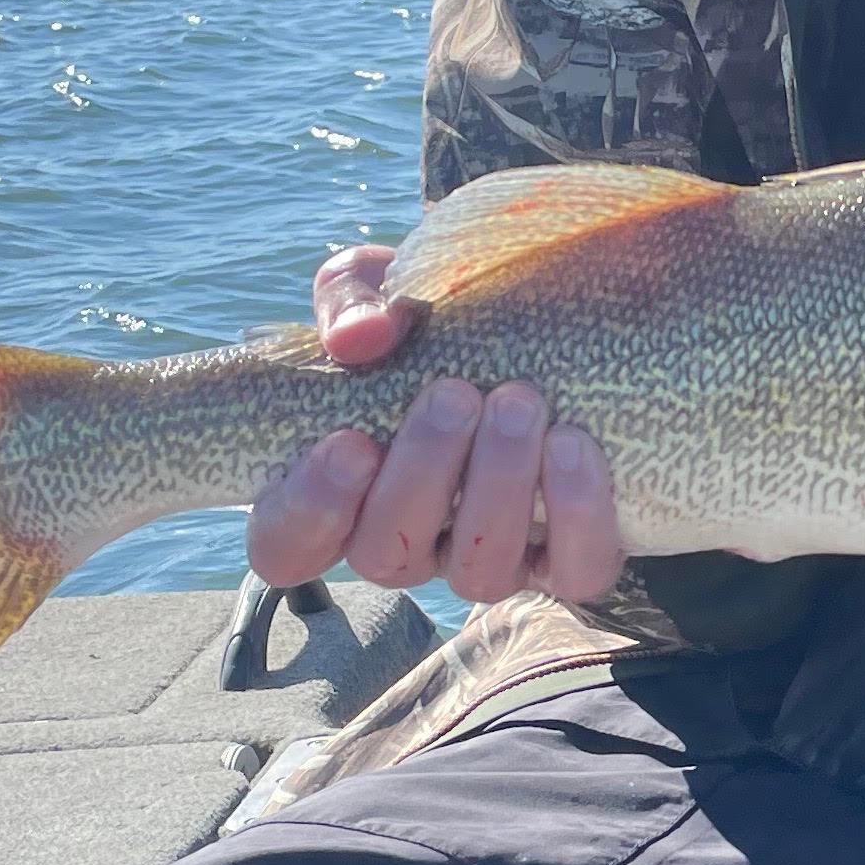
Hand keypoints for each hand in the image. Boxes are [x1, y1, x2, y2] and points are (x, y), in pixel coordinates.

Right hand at [244, 243, 625, 605]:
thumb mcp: (374, 290)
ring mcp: (486, 559)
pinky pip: (573, 574)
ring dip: (497, 487)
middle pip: (387, 556)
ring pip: (478, 572)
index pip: (286, 546)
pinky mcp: (565, 561)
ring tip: (517, 402)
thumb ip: (351, 302)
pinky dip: (578, 516)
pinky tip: (573, 444)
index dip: (309, 511)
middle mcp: (408, 541)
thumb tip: (365, 337)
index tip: (348, 442)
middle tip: (454, 393)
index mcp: (339, 493)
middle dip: (421, 475)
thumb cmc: (429, 318)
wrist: (534, 321)